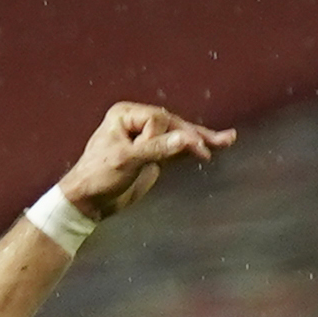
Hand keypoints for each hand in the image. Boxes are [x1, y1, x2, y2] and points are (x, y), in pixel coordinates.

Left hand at [56, 101, 235, 223]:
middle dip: (194, 135)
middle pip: (173, 125)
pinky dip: (195, 150)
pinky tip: (217, 146)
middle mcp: (137, 122)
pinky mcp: (154, 155)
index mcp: (125, 115)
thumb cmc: (98, 176)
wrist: (88, 201)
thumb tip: (187, 139)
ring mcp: (147, 138)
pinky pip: (179, 149)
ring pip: (180, 136)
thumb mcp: (126, 160)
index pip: (156, 119)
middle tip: (214, 145)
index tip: (141, 157)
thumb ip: (157, 149)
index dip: (157, 138)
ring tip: (229, 139)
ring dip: (202, 139)